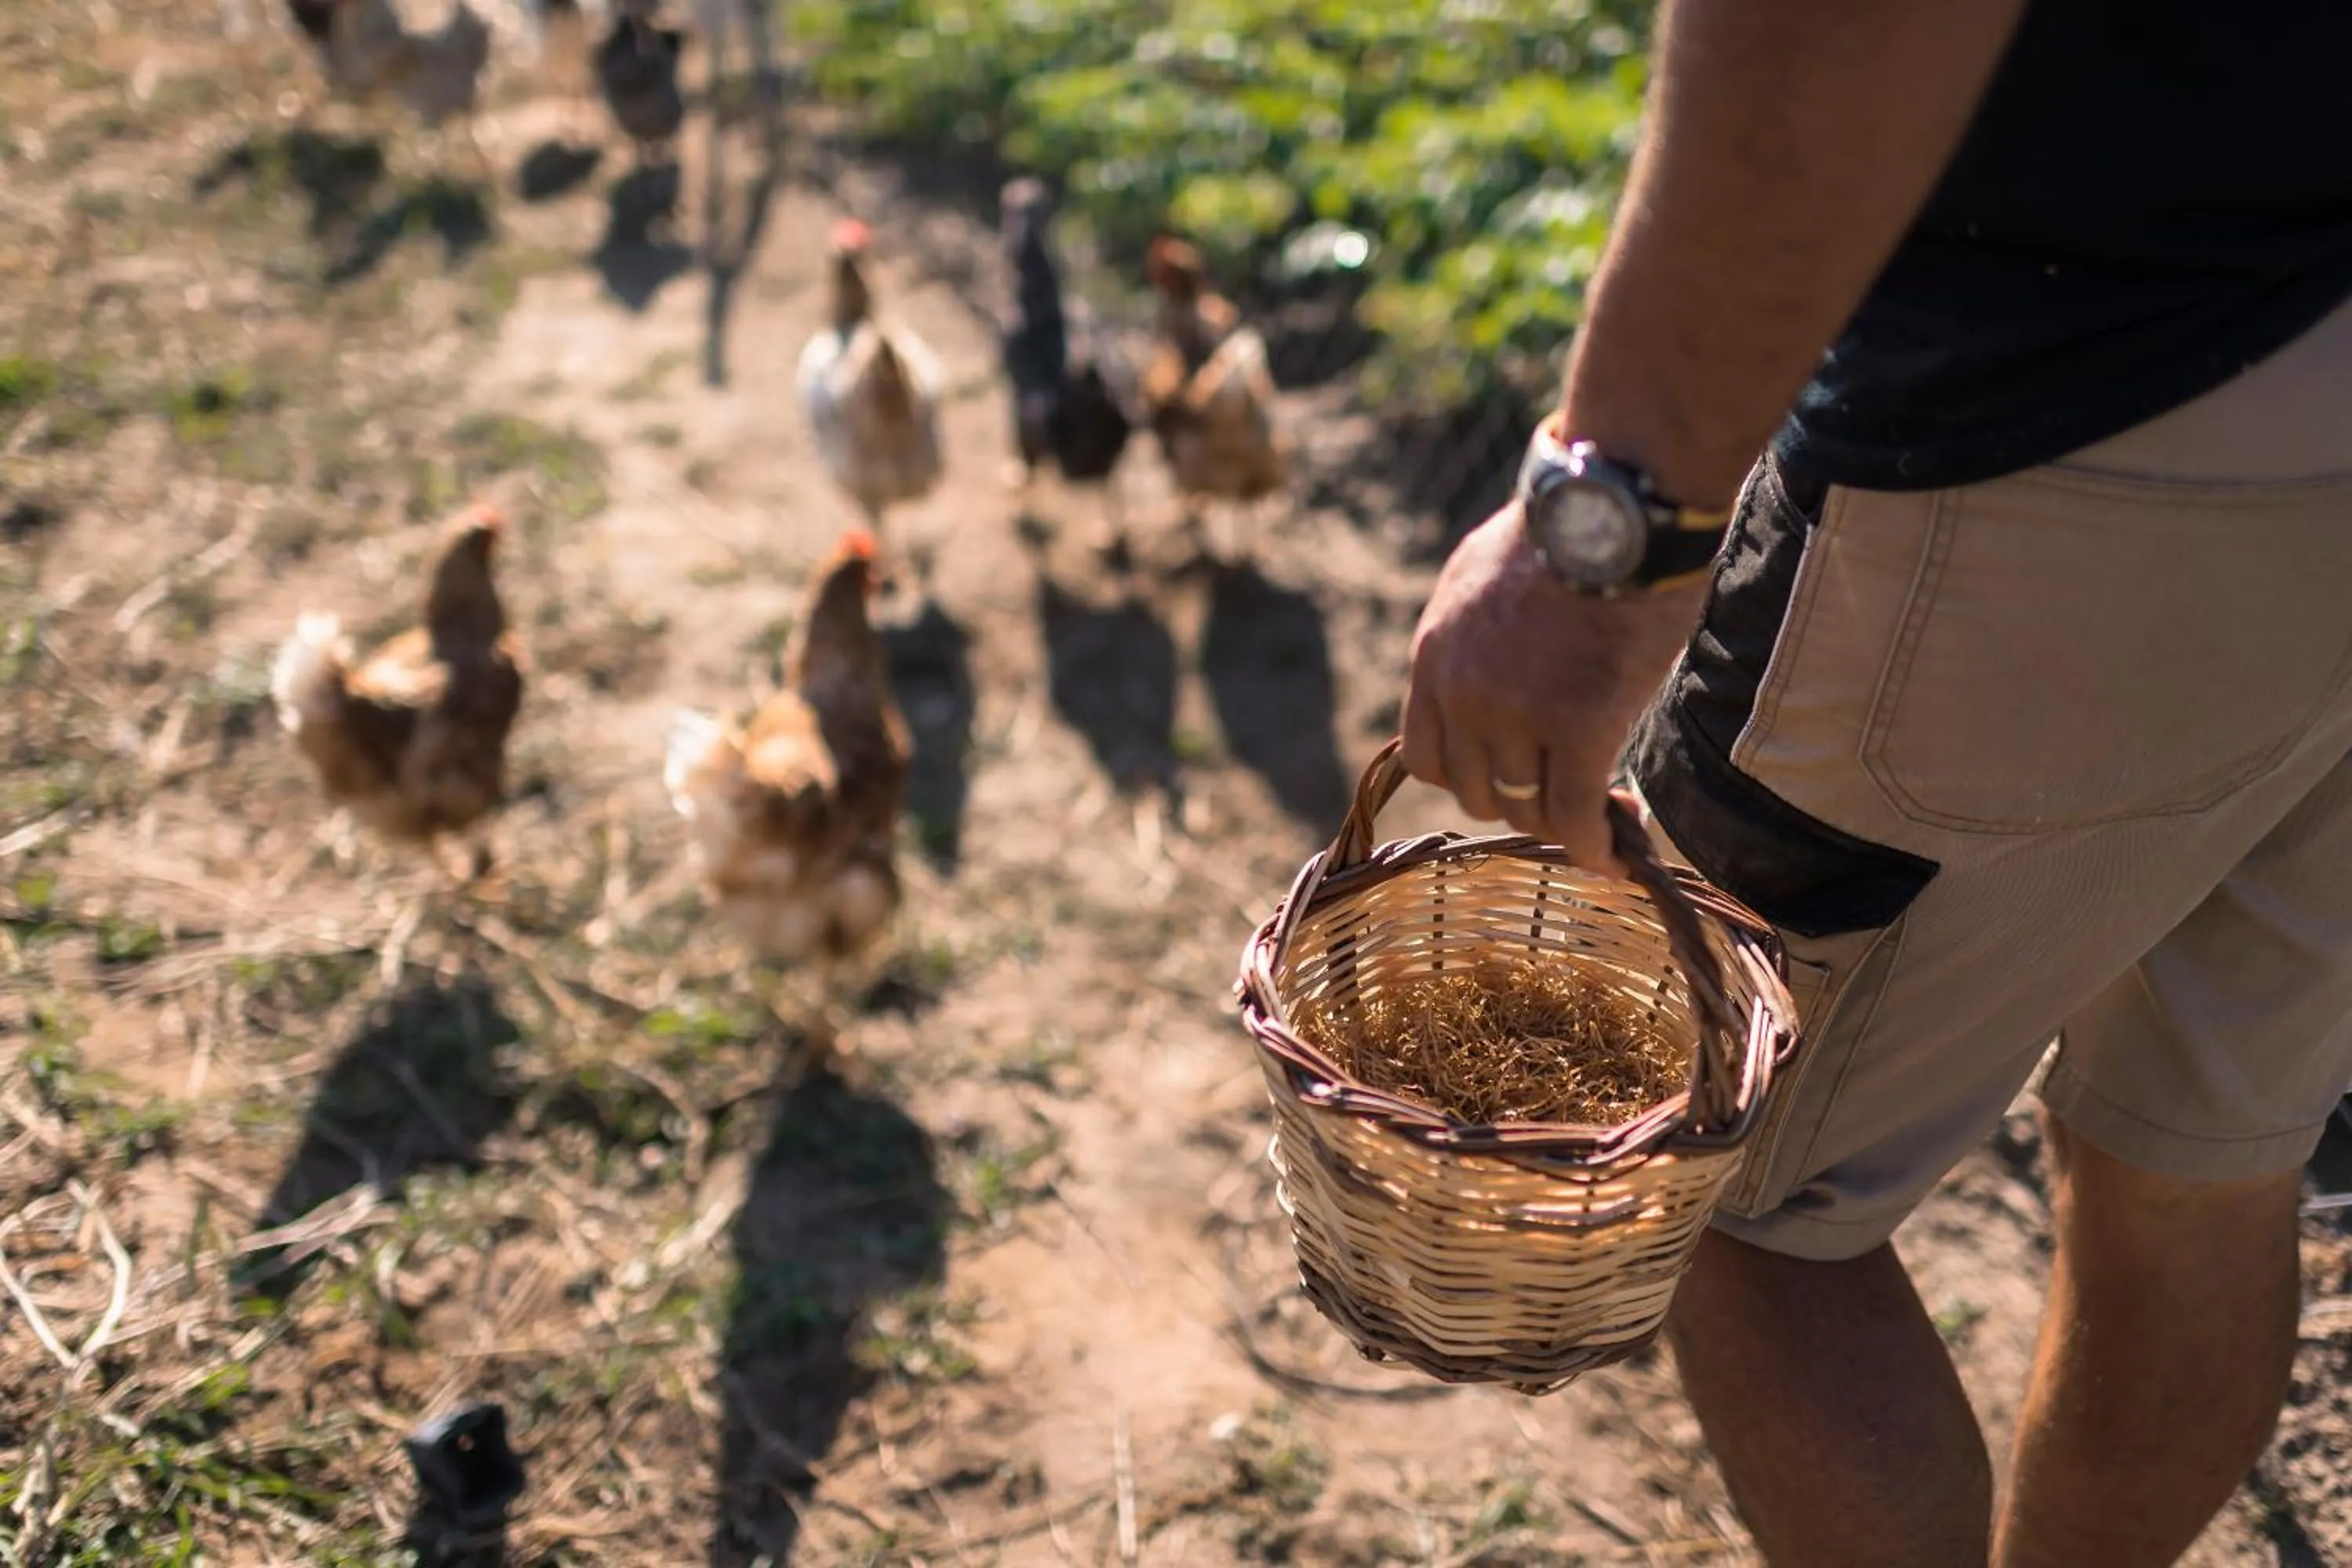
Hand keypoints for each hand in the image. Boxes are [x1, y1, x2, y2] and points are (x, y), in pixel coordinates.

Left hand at [1400, 504, 1707, 872]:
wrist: (1614, 507)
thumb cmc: (1563, 528)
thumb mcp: (1478, 574)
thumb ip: (1469, 634)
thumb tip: (1480, 664)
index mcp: (1433, 656)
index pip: (1425, 756)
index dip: (1469, 776)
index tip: (1508, 776)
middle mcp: (1463, 692)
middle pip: (1476, 790)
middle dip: (1519, 801)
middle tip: (1568, 796)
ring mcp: (1516, 714)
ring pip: (1526, 808)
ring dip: (1564, 823)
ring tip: (1603, 821)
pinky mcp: (1578, 727)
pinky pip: (1575, 812)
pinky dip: (1595, 843)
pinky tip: (1618, 853)